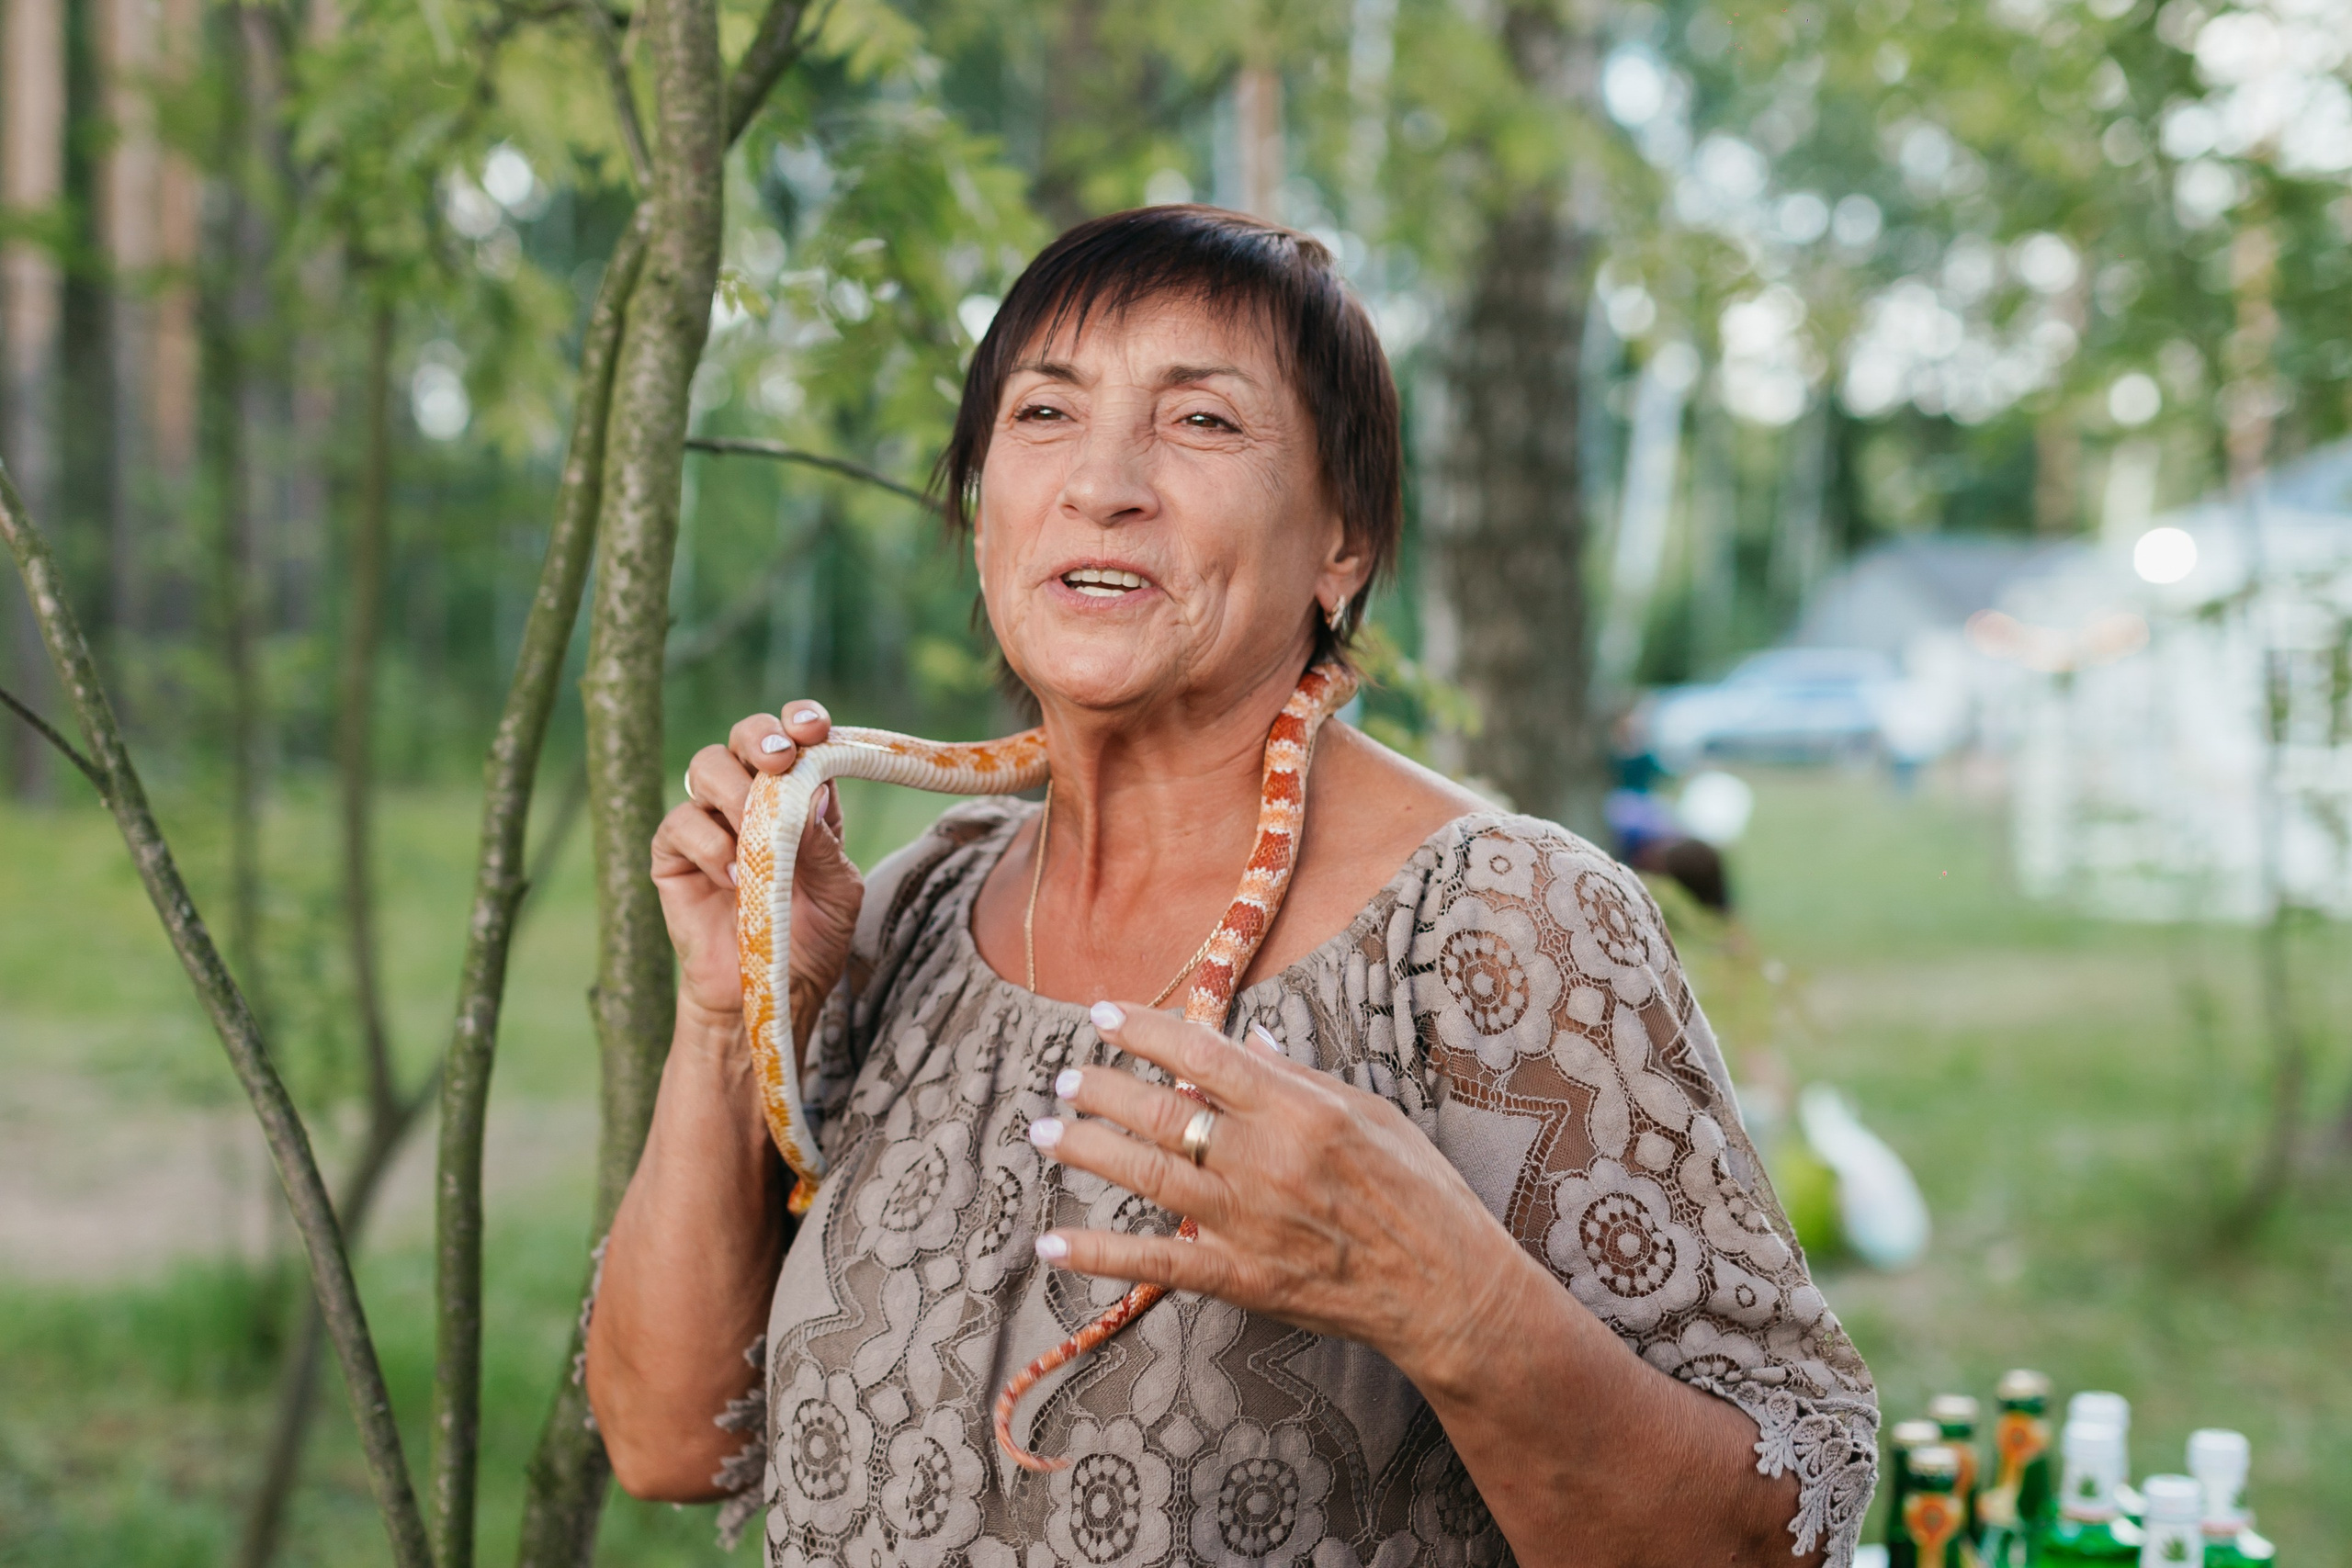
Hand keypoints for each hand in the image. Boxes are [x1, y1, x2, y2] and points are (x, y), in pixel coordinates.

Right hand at [650, 701, 864, 1023]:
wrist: (768, 995)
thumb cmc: (809, 942)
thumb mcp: (838, 892)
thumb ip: (825, 844)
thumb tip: (812, 792)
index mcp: (800, 797)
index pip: (796, 739)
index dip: (800, 722)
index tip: (813, 728)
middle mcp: (752, 799)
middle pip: (744, 736)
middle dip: (760, 737)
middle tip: (777, 761)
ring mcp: (709, 822)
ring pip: (705, 766)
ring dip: (735, 792)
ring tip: (757, 837)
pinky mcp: (673, 853)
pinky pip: (681, 823)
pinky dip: (712, 846)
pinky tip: (734, 879)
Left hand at [1027, 1001, 1542, 1392]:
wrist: (1447, 1288)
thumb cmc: (1419, 1192)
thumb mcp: (1372, 1112)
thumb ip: (1302, 1077)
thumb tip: (1249, 1041)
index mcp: (1300, 1108)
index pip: (1202, 1054)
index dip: (1144, 1031)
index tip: (1103, 1014)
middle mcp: (1267, 1159)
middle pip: (1163, 1112)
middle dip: (1102, 1088)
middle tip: (1064, 1076)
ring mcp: (1251, 1221)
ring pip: (1148, 1176)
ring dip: (1087, 1151)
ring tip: (1044, 1131)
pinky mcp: (1244, 1278)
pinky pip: (1158, 1263)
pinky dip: (1100, 1253)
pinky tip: (1052, 1241)